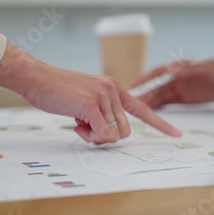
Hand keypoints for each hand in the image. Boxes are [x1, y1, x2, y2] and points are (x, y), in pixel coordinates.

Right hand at [0, 43, 182, 144]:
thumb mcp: (87, 98)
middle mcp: (113, 89)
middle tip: (86, 128)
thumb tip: (108, 133)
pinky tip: (75, 123)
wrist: (36, 77)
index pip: (143, 109)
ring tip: (80, 123)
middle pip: (125, 131)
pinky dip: (89, 136)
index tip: (177, 135)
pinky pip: (101, 134)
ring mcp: (103, 95)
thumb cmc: (58, 91)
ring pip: (114, 135)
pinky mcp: (91, 103)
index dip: (161, 124)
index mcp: (114, 88)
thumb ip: (102, 111)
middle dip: (106, 137)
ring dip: (96, 137)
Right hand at [131, 60, 213, 108]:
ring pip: (159, 96)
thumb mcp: (208, 68)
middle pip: (156, 86)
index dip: (145, 79)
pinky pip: (167, 103)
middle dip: (143, 94)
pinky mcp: (183, 98)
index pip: (158, 73)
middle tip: (131, 104)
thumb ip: (190, 69)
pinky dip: (157, 108)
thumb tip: (171, 69)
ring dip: (148, 103)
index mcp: (180, 67)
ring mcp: (178, 88)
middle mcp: (176, 78)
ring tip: (136, 112)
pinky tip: (149, 115)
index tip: (134, 86)